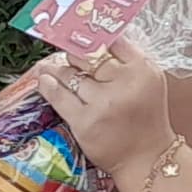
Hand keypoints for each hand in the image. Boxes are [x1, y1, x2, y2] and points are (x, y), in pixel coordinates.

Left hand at [32, 40, 174, 170]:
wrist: (146, 158)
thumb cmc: (145, 119)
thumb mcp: (148, 83)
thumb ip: (128, 62)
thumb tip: (99, 39)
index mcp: (143, 70)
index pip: (113, 42)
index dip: (93, 37)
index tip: (79, 33)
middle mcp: (124, 83)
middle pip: (88, 57)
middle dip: (73, 55)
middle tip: (63, 52)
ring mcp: (103, 103)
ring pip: (71, 75)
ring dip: (57, 70)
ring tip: (48, 68)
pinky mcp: (85, 122)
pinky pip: (59, 97)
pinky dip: (48, 87)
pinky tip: (43, 81)